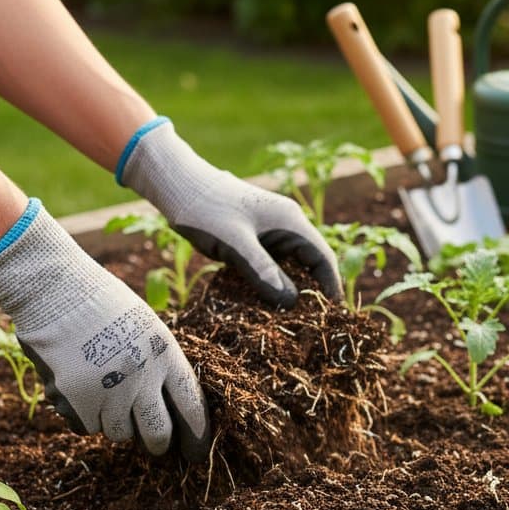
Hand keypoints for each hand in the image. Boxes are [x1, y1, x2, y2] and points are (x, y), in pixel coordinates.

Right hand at [0, 201, 209, 459]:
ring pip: (120, 433)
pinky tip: (81, 387)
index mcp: (165, 355)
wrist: (55, 291)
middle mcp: (141, 377)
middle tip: (156, 446)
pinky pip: (88, 426)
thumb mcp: (148, 330)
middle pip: (158, 433)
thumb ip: (161, 367)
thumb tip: (172, 410)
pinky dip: (86, 415)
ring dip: (116, 423)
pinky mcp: (74, 401)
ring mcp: (107, 391)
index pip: (192, 406)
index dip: (197, 435)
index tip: (197, 452)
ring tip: (105, 392)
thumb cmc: (105, 308)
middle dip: (158, 444)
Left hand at [119, 119, 342, 307]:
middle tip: (311, 325)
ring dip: (290, 290)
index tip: (331, 315)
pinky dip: (271, 283)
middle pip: (310, 264)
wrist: (177, 184)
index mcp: (291, 222)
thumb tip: (291, 303)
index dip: (330, 287)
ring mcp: (270, 232)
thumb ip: (263, 272)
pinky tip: (263, 303)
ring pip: (290, 266)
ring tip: (289, 320)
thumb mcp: (235, 244)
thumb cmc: (206, 209)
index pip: (323, 258)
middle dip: (312, 292)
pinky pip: (271, 265)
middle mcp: (287, 226)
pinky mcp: (254, 238)